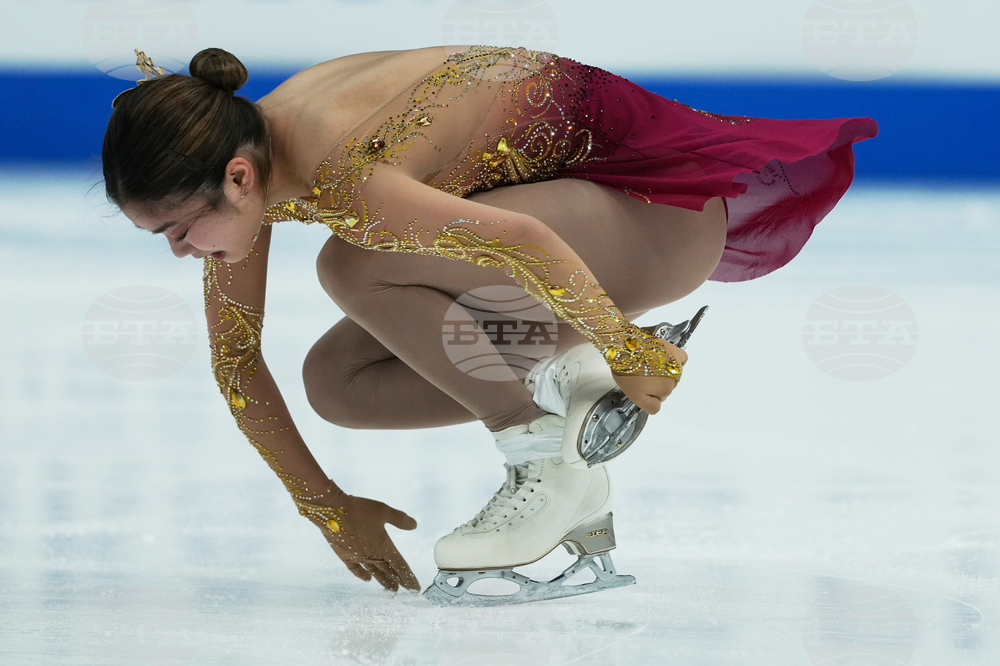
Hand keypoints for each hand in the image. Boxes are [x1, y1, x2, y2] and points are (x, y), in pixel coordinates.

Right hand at [297, 490, 420, 591]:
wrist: (332, 512)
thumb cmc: (359, 510)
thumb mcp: (383, 511)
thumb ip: (399, 519)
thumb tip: (414, 525)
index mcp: (384, 547)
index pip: (400, 566)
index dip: (409, 577)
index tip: (415, 588)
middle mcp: (372, 556)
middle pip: (389, 571)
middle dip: (399, 581)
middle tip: (407, 590)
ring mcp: (358, 558)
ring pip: (374, 572)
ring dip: (384, 580)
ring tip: (392, 589)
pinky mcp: (345, 556)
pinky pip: (356, 569)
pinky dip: (362, 575)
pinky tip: (367, 579)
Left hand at [612, 339, 687, 414]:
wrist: (626, 347)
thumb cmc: (626, 370)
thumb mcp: (633, 395)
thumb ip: (649, 404)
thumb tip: (658, 404)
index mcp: (660, 395)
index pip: (658, 404)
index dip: (648, 396)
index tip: (641, 387)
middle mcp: (671, 384)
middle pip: (665, 389)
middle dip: (655, 384)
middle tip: (643, 373)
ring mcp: (675, 369)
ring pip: (673, 376)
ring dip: (664, 372)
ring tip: (650, 363)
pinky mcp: (678, 355)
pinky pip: (682, 361)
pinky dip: (676, 360)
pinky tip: (664, 358)